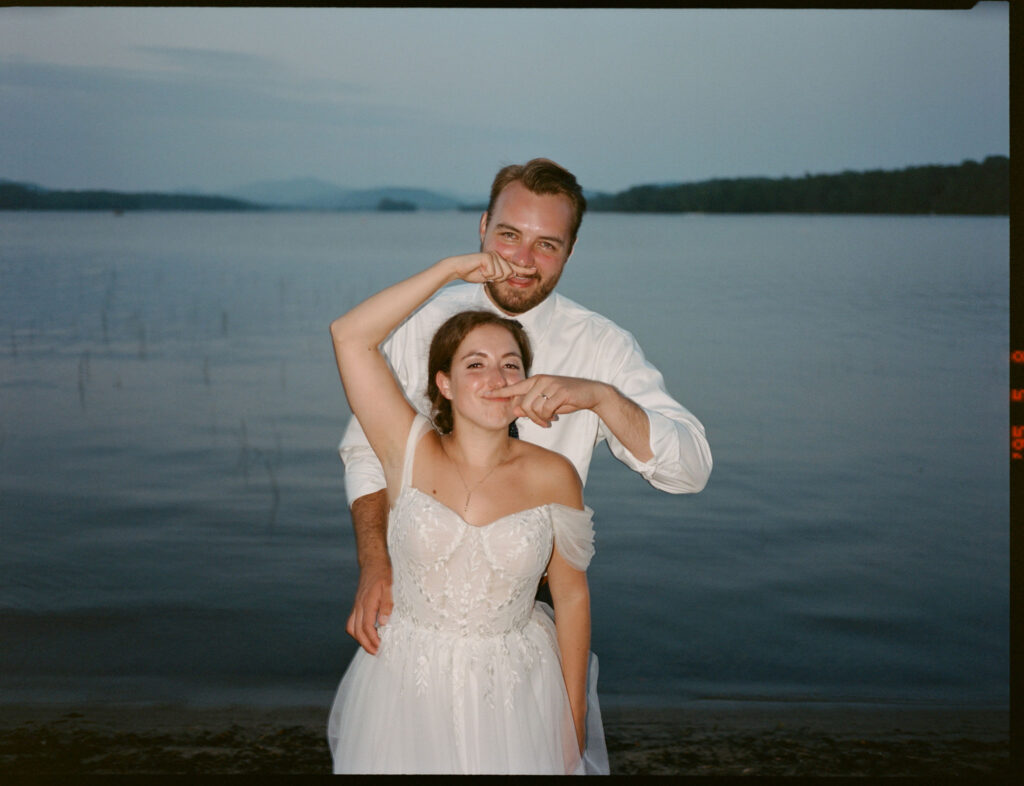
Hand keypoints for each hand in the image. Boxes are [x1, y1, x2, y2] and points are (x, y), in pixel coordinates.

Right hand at [345, 558, 392, 655]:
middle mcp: (359, 605)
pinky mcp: (357, 604)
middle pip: (357, 631)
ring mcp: (357, 605)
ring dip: (360, 639)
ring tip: (371, 646)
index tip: (380, 648)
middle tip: (376, 652)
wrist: (373, 561)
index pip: (366, 627)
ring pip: (351, 627)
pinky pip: (352, 621)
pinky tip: (367, 633)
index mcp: (367, 602)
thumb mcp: (389, 587)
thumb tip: (383, 623)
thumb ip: (386, 604)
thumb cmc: (383, 573)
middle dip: (365, 644)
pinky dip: (357, 631)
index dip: (372, 640)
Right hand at [445, 251, 534, 284]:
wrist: (459, 269)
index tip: (534, 271)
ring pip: (501, 274)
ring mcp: (493, 255)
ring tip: (481, 271)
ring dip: (490, 277)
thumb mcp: (489, 277)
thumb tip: (512, 273)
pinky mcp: (488, 256)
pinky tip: (479, 269)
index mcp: (500, 261)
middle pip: (508, 273)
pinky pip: (493, 272)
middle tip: (485, 275)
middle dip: (497, 279)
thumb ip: (500, 276)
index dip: (524, 270)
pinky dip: (485, 274)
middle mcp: (498, 256)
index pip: (514, 267)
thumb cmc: (473, 273)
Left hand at [483, 374, 608, 427]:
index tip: (483, 395)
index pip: (513, 387)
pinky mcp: (560, 391)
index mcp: (535, 381)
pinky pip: (546, 410)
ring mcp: (550, 384)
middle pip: (524, 404)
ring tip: (550, 419)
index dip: (498, 392)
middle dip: (531, 417)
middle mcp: (541, 380)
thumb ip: (531, 405)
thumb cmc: (567, 398)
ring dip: (541, 418)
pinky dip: (549, 417)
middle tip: (542, 422)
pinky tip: (555, 417)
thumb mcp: (547, 402)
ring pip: (534, 408)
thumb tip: (516, 410)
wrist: (591, 393)